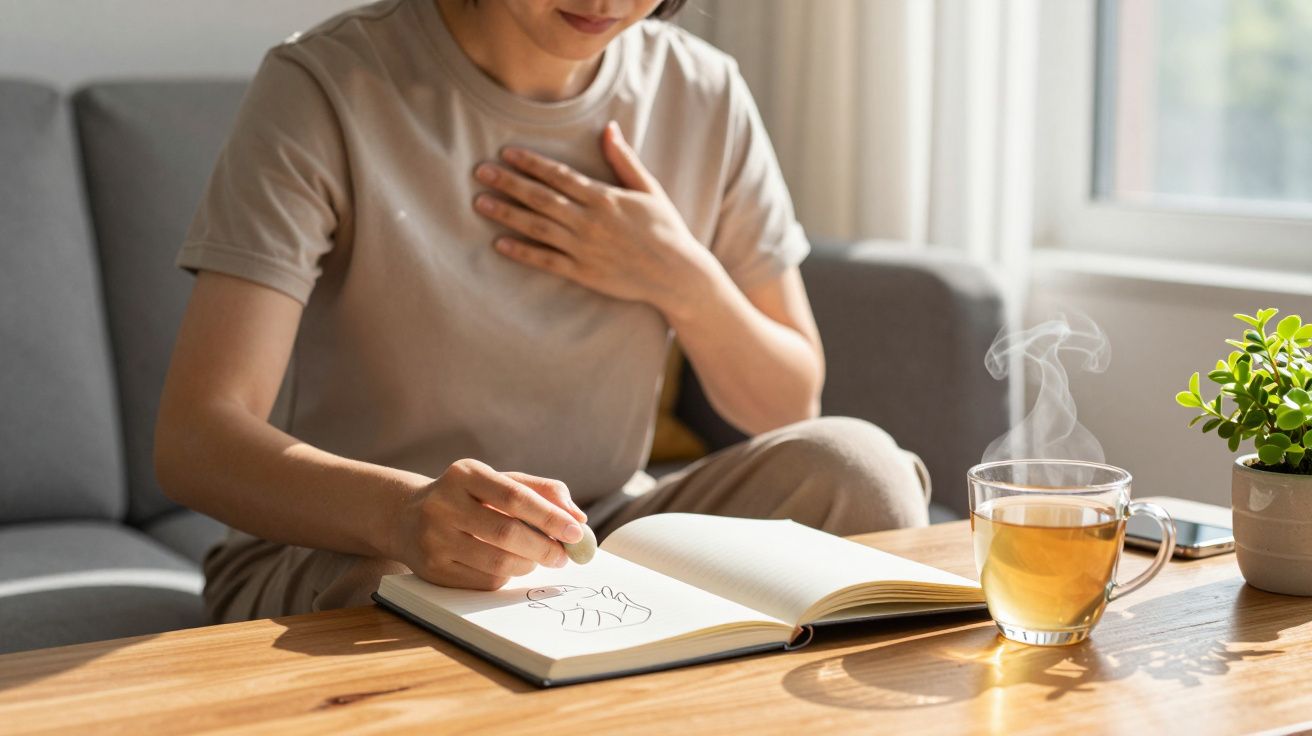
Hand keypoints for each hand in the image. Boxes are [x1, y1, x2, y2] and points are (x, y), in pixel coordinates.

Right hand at [391, 459, 587, 589]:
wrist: (408, 517)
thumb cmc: (470, 498)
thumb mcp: (501, 482)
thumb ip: (544, 492)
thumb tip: (578, 518)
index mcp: (464, 474)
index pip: (515, 496)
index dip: (550, 516)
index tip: (576, 531)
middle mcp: (443, 504)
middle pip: (506, 533)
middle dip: (544, 547)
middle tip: (564, 555)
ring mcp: (434, 539)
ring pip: (497, 563)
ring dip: (528, 564)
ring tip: (537, 559)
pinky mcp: (432, 569)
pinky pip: (484, 581)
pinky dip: (507, 576)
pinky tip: (509, 565)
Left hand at [471, 121, 719, 314]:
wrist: (676, 274)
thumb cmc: (665, 228)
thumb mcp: (649, 188)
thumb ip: (624, 160)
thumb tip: (609, 128)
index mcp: (604, 197)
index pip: (559, 175)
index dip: (531, 163)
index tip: (506, 153)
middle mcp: (589, 221)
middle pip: (540, 198)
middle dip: (508, 183)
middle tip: (480, 172)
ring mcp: (583, 248)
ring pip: (537, 227)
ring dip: (507, 214)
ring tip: (480, 203)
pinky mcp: (582, 272)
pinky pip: (546, 260)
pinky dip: (521, 252)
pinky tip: (499, 243)